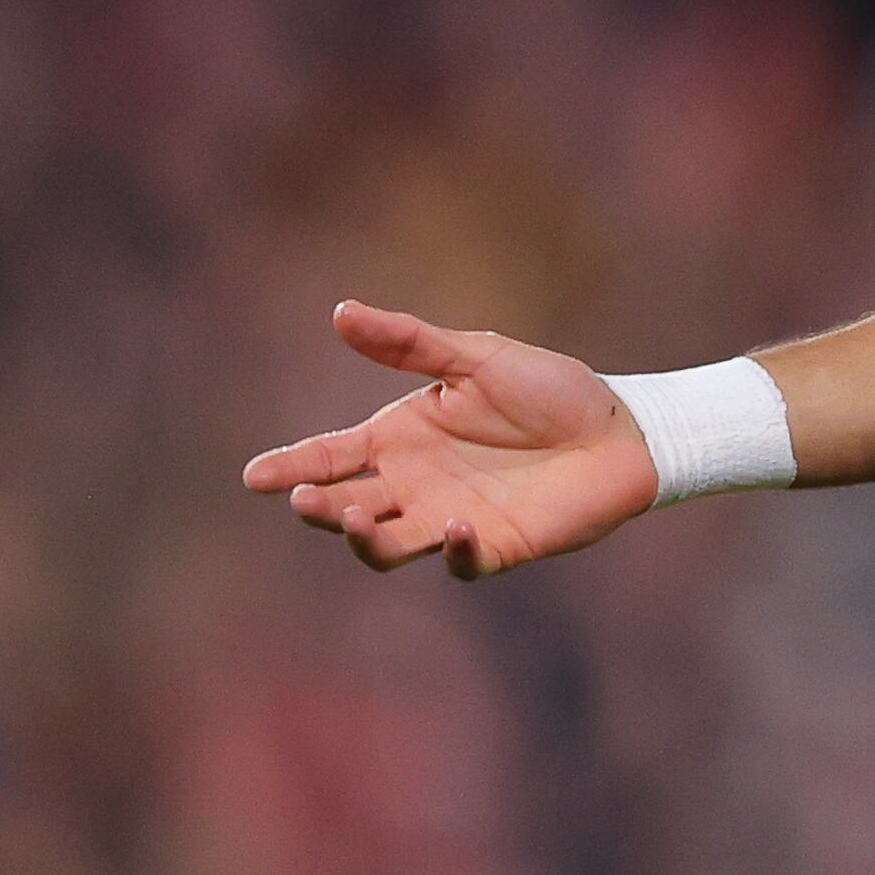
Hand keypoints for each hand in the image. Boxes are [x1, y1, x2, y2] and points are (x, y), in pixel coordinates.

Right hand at [240, 303, 657, 576]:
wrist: (620, 427)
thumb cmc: (548, 389)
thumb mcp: (476, 357)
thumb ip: (409, 342)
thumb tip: (340, 312)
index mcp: (402, 438)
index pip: (330, 456)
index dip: (291, 468)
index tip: (255, 476)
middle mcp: (415, 485)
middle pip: (346, 506)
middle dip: (320, 505)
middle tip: (308, 498)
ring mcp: (449, 519)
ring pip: (385, 546)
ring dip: (365, 538)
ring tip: (358, 515)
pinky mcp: (494, 546)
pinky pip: (459, 562)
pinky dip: (451, 549)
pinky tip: (455, 525)